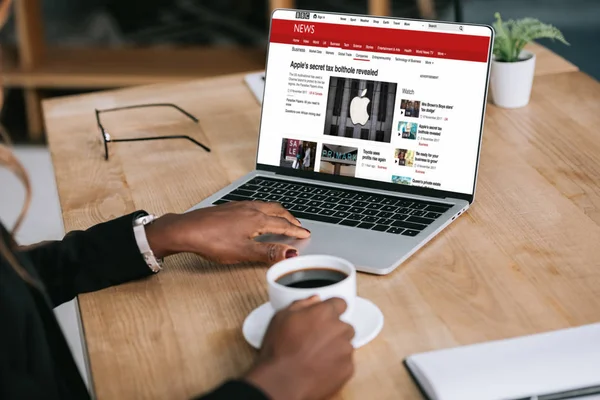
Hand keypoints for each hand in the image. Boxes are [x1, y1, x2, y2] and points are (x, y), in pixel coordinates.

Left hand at [145, 201, 310, 263]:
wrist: (186, 229)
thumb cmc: (212, 240)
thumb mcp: (244, 252)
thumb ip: (269, 253)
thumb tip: (291, 254)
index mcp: (257, 219)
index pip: (283, 225)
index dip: (296, 231)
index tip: (305, 234)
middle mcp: (251, 209)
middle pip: (277, 211)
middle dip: (290, 218)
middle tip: (298, 225)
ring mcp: (239, 206)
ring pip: (266, 205)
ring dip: (278, 212)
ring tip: (282, 218)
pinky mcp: (230, 207)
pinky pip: (255, 204)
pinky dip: (265, 209)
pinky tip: (257, 214)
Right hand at [245, 297, 354, 399]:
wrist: (281, 381)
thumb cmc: (279, 350)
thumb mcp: (281, 317)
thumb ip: (302, 304)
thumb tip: (314, 300)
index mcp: (324, 313)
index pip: (340, 303)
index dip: (333, 310)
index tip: (328, 316)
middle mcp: (339, 329)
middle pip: (344, 326)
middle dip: (333, 331)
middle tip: (316, 340)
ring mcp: (345, 349)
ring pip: (346, 345)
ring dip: (335, 348)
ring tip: (315, 356)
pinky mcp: (347, 368)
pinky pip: (346, 363)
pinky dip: (336, 365)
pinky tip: (319, 367)